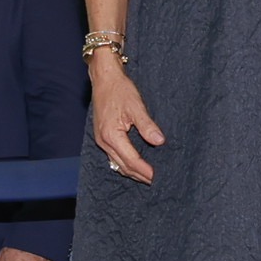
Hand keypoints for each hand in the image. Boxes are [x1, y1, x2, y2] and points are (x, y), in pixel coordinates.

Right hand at [90, 59, 165, 184]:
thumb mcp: (136, 106)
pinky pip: (113, 156)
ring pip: (117, 163)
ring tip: (147, 177)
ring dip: (132, 171)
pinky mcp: (102, 136)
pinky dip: (125, 163)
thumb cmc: (119, 90)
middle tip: (156, 182)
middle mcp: (104, 141)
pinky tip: (134, 164)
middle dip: (140, 175)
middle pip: (123, 166)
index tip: (158, 177)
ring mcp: (101, 140)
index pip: (131, 160)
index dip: (145, 170)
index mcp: (111, 135)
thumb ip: (147, 126)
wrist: (104, 79)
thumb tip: (159, 141)